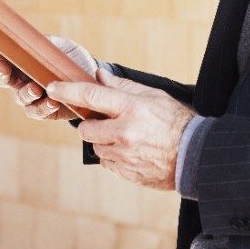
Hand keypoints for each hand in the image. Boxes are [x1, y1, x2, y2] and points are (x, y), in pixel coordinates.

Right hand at [0, 26, 97, 119]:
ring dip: (26, 92)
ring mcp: (29, 94)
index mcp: (16, 57)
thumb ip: (41, 44)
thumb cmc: (68, 58)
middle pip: (0, 76)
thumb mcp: (56, 45)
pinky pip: (37, 111)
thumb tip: (23, 38)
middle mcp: (18, 77)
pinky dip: (43, 106)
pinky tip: (52, 102)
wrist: (92, 78)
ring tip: (37, 88)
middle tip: (4, 68)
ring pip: (19, 96)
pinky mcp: (44, 110)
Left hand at [45, 67, 196, 189]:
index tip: (53, 87)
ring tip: (127, 138)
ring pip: (96, 147)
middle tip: (107, 122)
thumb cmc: (177, 121)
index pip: (90, 96)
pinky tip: (133, 152)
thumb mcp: (154, 96)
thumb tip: (100, 76)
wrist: (196, 155)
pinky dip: (114, 157)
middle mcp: (124, 132)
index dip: (68, 91)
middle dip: (91, 125)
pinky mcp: (127, 172)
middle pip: (85, 129)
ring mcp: (124, 155)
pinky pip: (108, 163)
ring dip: (104, 142)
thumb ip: (124, 86)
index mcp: (131, 108)